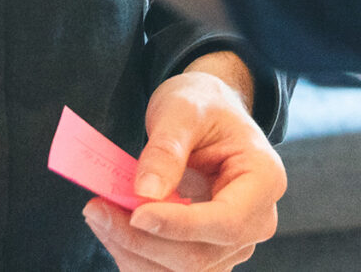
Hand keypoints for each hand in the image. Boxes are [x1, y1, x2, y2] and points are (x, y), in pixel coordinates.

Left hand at [86, 66, 284, 270]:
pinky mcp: (207, 253)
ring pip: (183, 271)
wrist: (207, 113)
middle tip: (96, 209)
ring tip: (99, 216)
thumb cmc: (202, 105)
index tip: (135, 213)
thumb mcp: (182, 110)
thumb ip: (166, 149)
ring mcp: (232, 243)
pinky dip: (136, 256)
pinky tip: (112, 229)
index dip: (179, 225)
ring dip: (134, 252)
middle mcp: (255, 221)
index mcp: (264, 180)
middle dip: (143, 240)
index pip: (225, 221)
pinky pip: (171, 270)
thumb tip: (146, 192)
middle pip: (200, 255)